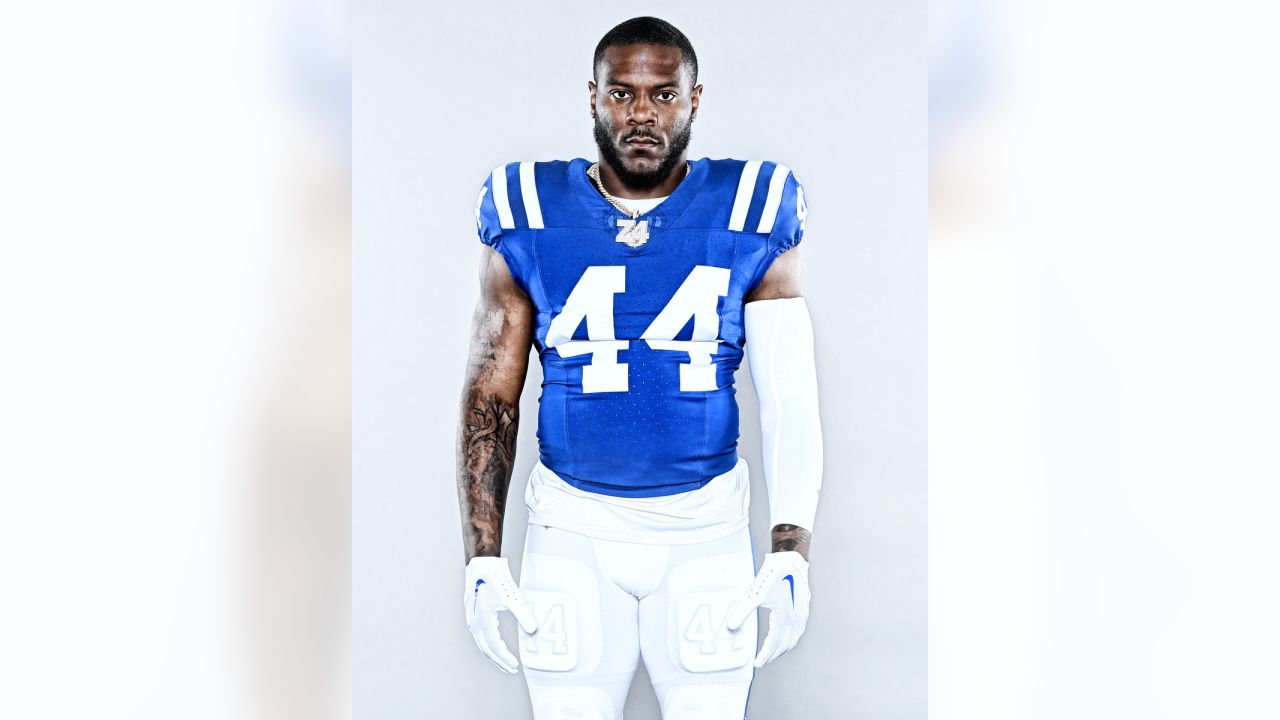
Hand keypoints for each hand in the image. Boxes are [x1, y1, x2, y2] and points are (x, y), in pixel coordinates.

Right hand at [463, 556, 537, 672]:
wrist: (482, 563)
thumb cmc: (496, 578)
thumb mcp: (512, 597)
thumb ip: (523, 615)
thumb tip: (533, 631)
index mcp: (482, 619)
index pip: (493, 646)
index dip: (504, 658)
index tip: (515, 665)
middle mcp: (474, 621)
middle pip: (486, 649)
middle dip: (499, 661)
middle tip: (512, 669)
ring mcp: (472, 618)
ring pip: (481, 643)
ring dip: (493, 654)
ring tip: (505, 662)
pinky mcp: (474, 613)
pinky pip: (480, 635)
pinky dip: (489, 644)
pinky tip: (497, 646)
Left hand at [725, 551, 810, 667]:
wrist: (791, 559)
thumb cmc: (773, 576)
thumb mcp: (755, 594)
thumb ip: (742, 611)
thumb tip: (730, 627)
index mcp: (785, 618)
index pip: (773, 644)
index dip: (764, 656)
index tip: (756, 664)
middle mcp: (796, 619)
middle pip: (784, 645)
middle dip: (772, 655)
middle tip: (761, 662)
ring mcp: (802, 614)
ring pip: (793, 639)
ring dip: (782, 649)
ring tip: (771, 653)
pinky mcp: (803, 608)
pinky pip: (797, 631)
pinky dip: (789, 639)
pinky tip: (783, 637)